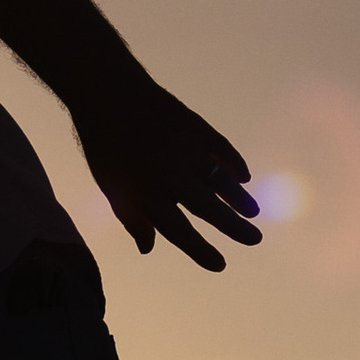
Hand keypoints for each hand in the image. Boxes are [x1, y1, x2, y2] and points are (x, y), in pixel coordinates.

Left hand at [74, 75, 261, 270]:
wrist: (107, 94)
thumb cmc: (105, 146)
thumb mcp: (109, 186)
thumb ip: (131, 218)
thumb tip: (147, 249)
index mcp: (145, 193)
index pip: (178, 231)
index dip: (200, 251)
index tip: (220, 265)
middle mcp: (169, 175)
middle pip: (208, 208)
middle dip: (233, 227)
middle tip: (254, 239)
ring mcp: (185, 149)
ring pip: (220, 181)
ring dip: (238, 199)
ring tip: (252, 213)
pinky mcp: (195, 127)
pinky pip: (221, 150)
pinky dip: (234, 163)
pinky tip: (243, 177)